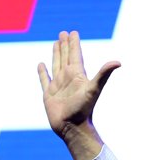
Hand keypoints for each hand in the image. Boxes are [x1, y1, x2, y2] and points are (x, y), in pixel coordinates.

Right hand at [37, 30, 120, 159]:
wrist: (72, 127)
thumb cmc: (84, 110)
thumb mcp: (94, 89)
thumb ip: (104, 74)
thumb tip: (118, 62)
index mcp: (78, 76)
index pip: (76, 55)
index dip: (74, 44)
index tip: (73, 32)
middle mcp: (68, 79)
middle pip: (66, 57)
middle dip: (65, 45)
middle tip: (63, 33)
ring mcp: (58, 86)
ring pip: (56, 65)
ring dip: (56, 54)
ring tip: (55, 43)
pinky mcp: (48, 94)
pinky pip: (44, 80)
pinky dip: (42, 72)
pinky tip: (40, 64)